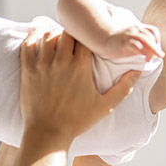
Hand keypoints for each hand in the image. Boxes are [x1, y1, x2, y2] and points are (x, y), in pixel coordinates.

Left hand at [19, 29, 139, 143]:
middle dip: (72, 35)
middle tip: (73, 41)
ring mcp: (43, 64)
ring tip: (59, 41)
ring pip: (48, 35)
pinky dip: (33, 36)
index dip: (88, 39)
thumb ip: (123, 88)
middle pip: (68, 33)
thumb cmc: (77, 121)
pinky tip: (38, 35)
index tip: (88, 44)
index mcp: (81, 67)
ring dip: (54, 35)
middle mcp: (62, 61)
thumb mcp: (105, 106)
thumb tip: (138, 72)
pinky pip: (28, 44)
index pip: (86, 39)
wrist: (48, 133)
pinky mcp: (28, 69)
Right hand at [102, 23, 163, 61]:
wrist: (104, 39)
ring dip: (151, 49)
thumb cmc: (120, 42)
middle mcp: (135, 30)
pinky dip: (142, 51)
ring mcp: (129, 36)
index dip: (157, 38)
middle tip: (160, 56)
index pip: (152, 30)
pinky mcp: (124, 43)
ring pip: (144, 40)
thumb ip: (143, 43)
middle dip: (156, 47)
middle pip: (150, 36)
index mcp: (138, 29)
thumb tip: (154, 52)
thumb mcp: (133, 40)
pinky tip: (144, 58)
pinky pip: (136, 45)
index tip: (158, 47)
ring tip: (152, 58)